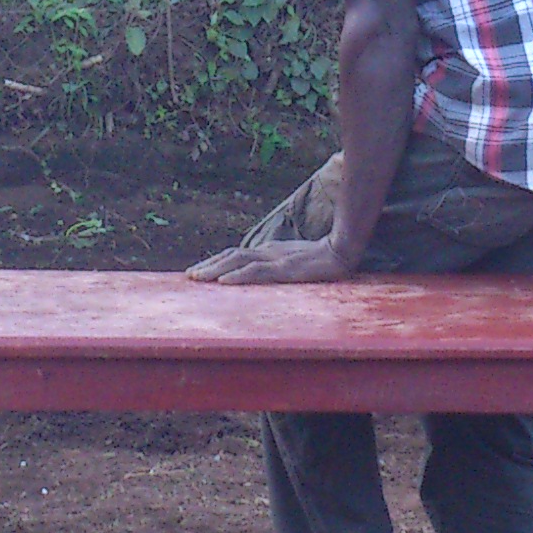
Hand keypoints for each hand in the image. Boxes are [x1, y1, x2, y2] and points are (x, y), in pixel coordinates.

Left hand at [186, 238, 356, 285]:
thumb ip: (277, 266)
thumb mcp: (293, 262)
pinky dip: (238, 276)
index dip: (216, 261)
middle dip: (209, 265)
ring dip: (216, 270)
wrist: (343, 250)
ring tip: (199, 278)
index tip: (199, 270)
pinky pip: (257, 272)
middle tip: (189, 276)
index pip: (236, 254)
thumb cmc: (321, 258)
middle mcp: (268, 252)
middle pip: (232, 255)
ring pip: (239, 261)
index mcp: (269, 251)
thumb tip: (260, 275)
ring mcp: (276, 259)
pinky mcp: (285, 269)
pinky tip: (224, 282)